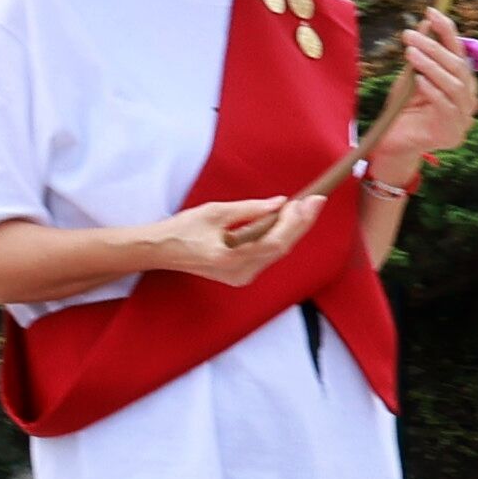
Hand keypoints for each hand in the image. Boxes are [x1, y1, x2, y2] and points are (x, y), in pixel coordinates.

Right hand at [148, 190, 324, 289]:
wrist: (162, 251)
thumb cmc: (183, 229)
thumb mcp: (216, 211)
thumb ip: (250, 209)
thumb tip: (280, 203)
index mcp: (231, 257)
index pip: (275, 241)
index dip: (296, 222)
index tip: (310, 201)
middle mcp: (240, 273)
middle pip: (281, 248)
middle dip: (300, 224)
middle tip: (315, 201)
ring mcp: (241, 278)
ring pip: (276, 253)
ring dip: (291, 230)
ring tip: (303, 208)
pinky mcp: (241, 276)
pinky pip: (267, 256)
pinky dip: (278, 238)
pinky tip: (285, 222)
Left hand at [365, 17, 477, 182]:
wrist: (393, 143)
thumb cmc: (403, 108)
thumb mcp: (411, 76)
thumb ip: (421, 53)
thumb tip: (425, 21)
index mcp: (462, 83)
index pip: (459, 52)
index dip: (447, 31)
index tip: (431, 11)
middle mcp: (468, 99)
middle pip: (458, 66)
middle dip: (434, 46)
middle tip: (410, 34)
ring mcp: (463, 117)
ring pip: (454, 84)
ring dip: (432, 65)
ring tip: (411, 53)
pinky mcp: (452, 132)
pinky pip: (446, 105)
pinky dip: (432, 90)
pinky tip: (418, 80)